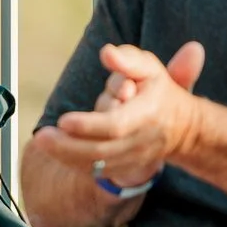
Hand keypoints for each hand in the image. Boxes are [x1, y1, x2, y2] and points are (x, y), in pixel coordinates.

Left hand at [34, 41, 207, 189]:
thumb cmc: (159, 91)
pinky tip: (55, 151)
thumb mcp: (150, 68)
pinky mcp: (126, 169)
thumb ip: (128, 59)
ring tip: (42, 142)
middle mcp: (141, 140)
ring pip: (97, 166)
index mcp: (148, 113)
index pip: (116, 125)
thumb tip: (107, 53)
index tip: (64, 120)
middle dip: (68, 146)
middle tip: (42, 136)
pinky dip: (74, 164)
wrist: (184, 128)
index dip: (89, 126)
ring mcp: (134, 159)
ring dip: (65, 156)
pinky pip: (97, 173)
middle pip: (101, 151)